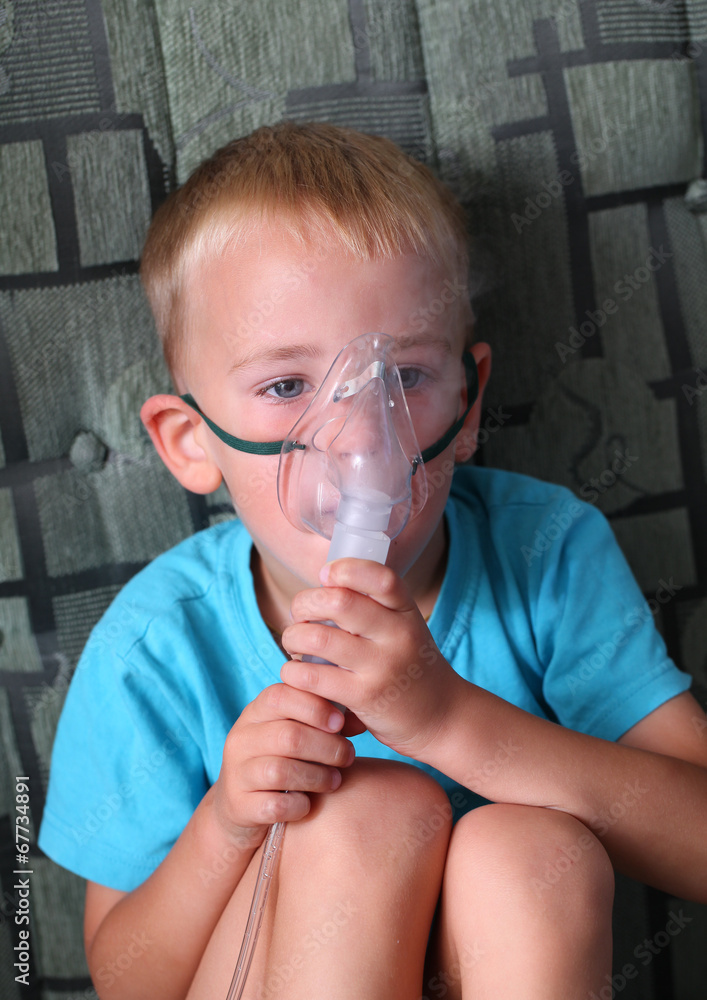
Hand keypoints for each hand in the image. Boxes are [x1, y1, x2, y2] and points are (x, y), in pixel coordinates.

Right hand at [213, 683, 354, 843]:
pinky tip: (308, 804)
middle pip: (289, 736)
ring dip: (318, 777)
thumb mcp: (294, 733)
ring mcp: (237, 773)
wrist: (241, 806)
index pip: (280, 696)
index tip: (341, 723)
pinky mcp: (240, 807)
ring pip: (282, 772)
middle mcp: (241, 739)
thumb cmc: (281, 760)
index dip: (315, 707)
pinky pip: (276, 805)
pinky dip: (300, 806)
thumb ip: (322, 721)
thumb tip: (358, 717)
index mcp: (255, 713)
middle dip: (328, 747)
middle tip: (348, 756)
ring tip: (335, 781)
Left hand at [280, 558, 461, 760]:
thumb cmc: (410, 665)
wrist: (442, 716)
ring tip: (295, 644)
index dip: (346, 569)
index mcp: (406, 611)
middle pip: (339, 602)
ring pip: (318, 638)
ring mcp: (382, 667)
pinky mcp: (364, 697)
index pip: (380, 577)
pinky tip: (298, 673)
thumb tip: (321, 586)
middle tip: (300, 615)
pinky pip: (313, 677)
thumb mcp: (405, 628)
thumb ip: (372, 607)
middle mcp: (398, 635)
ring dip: (294, 637)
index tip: (325, 575)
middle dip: (305, 603)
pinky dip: (294, 672)